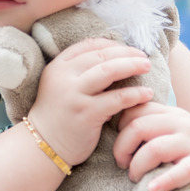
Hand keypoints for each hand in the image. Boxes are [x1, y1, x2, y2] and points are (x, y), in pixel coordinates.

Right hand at [28, 38, 154, 166]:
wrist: (43, 145)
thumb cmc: (59, 115)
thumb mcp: (61, 85)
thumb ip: (79, 71)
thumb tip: (114, 56)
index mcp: (58, 66)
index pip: (90, 45)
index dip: (113, 44)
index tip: (128, 50)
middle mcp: (64, 77)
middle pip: (102, 55)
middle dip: (126, 53)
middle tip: (144, 57)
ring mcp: (74, 95)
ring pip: (109, 71)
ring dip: (132, 65)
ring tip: (147, 66)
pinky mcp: (86, 113)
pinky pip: (117, 99)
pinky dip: (135, 94)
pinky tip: (146, 94)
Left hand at [113, 101, 189, 190]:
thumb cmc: (184, 147)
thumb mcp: (168, 129)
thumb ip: (147, 124)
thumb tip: (109, 122)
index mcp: (169, 113)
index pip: (135, 110)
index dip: (119, 128)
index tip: (119, 145)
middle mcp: (181, 124)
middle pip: (140, 127)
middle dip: (123, 148)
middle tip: (122, 164)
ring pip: (155, 149)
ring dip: (138, 166)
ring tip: (134, 178)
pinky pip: (181, 171)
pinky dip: (163, 182)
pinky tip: (151, 190)